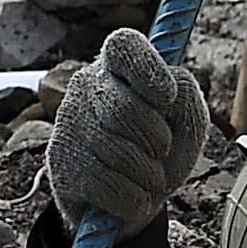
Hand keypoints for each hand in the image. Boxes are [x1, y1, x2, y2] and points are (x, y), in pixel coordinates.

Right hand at [46, 28, 210, 236]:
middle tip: (162, 151)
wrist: (130, 201)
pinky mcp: (60, 166)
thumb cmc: (160, 152)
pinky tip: (131, 198)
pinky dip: (132, 200)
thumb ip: (186, 98)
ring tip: (148, 178)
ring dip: (148, 175)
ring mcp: (68, 125)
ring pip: (117, 152)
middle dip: (156, 140)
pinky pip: (107, 185)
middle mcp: (86, 86)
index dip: (147, 69)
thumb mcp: (186, 123)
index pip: (123, 46)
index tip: (167, 97)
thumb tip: (170, 93)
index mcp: (118, 67)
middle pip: (124, 108)